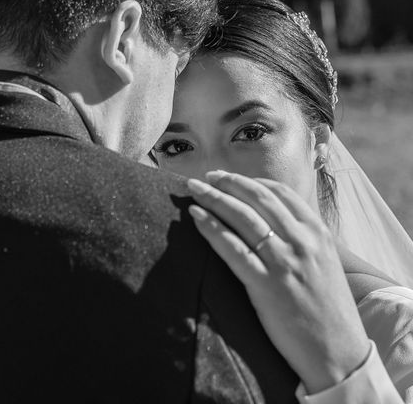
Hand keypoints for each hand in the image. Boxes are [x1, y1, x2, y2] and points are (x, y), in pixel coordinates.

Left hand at [187, 171, 370, 393]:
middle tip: (204, 178)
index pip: (279, 193)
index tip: (228, 178)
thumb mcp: (324, 262)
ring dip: (213, 198)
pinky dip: (211, 228)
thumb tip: (268, 219)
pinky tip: (196, 216)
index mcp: (318, 232)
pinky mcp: (266, 284)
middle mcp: (302, 241)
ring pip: (242, 217)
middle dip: (227, 183)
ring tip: (193, 190)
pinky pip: (232, 248)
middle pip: (257, 198)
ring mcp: (284, 262)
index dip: (249, 181)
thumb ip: (301, 238)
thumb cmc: (327, 308)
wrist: (339, 352)